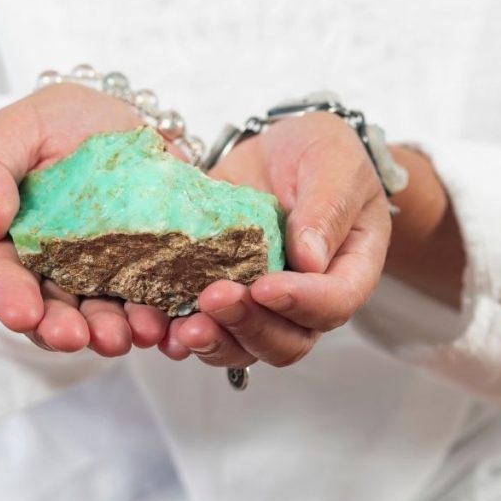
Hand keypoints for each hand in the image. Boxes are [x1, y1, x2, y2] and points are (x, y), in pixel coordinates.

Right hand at [0, 83, 182, 354]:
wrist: (123, 116)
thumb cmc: (56, 122)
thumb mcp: (14, 129)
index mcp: (10, 244)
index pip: (1, 277)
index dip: (9, 299)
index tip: (23, 314)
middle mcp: (54, 272)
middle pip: (52, 311)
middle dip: (63, 329)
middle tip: (76, 337)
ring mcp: (102, 278)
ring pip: (103, 316)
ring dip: (113, 332)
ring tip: (129, 335)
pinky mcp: (147, 273)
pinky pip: (153, 303)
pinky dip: (161, 318)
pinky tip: (167, 322)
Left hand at [161, 112, 391, 367]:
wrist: (276, 154)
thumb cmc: (319, 156)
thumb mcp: (333, 162)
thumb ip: (327, 207)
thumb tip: (309, 259)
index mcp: (346, 272)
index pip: (333, 304)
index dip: (301, 303)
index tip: (265, 287)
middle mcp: (303, 303)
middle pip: (285, 342)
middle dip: (247, 326)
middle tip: (215, 298)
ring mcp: (258, 306)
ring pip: (240, 347)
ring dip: (211, 342)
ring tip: (182, 328)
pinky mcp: (215, 296)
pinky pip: (200, 329)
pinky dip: (176, 333)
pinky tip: (155, 324)